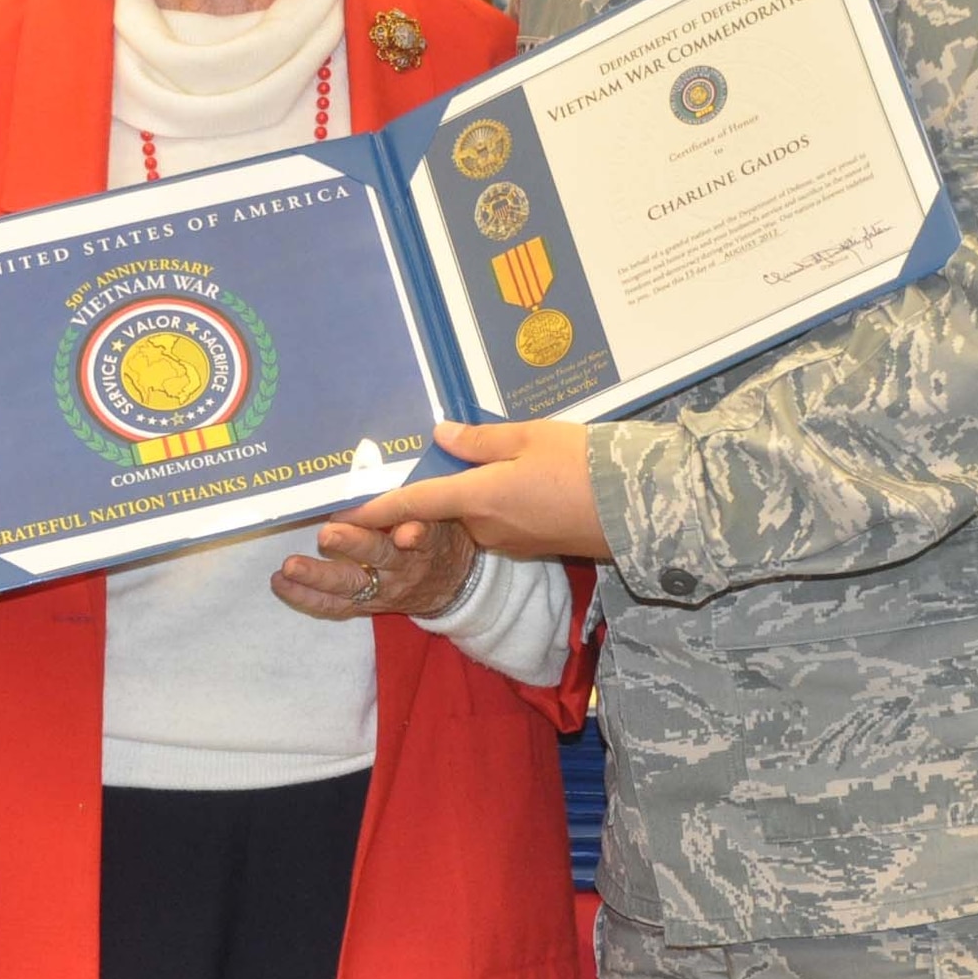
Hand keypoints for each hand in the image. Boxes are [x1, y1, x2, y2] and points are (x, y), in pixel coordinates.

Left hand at [271, 515, 476, 620]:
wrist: (454, 587)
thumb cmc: (440, 537)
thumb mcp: (439, 516)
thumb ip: (415, 502)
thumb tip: (378, 476)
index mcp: (426, 540)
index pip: (418, 530)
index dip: (400, 523)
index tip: (380, 511)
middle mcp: (404, 568)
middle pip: (379, 557)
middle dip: (352, 545)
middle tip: (326, 535)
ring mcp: (385, 590)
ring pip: (350, 587)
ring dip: (317, 578)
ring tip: (287, 569)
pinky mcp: (369, 606)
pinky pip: (336, 606)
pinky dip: (306, 597)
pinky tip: (280, 584)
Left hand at [340, 419, 610, 561]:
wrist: (637, 507)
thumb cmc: (583, 464)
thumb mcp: (530, 436)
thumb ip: (481, 439)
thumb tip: (441, 434)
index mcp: (478, 497)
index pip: (412, 504)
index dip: (374, 509)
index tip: (340, 516)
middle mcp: (486, 527)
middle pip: (446, 506)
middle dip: (440, 488)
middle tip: (448, 454)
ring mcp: (509, 541)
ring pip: (474, 512)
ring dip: (474, 491)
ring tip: (503, 458)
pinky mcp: (531, 544)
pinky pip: (500, 520)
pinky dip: (498, 501)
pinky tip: (524, 479)